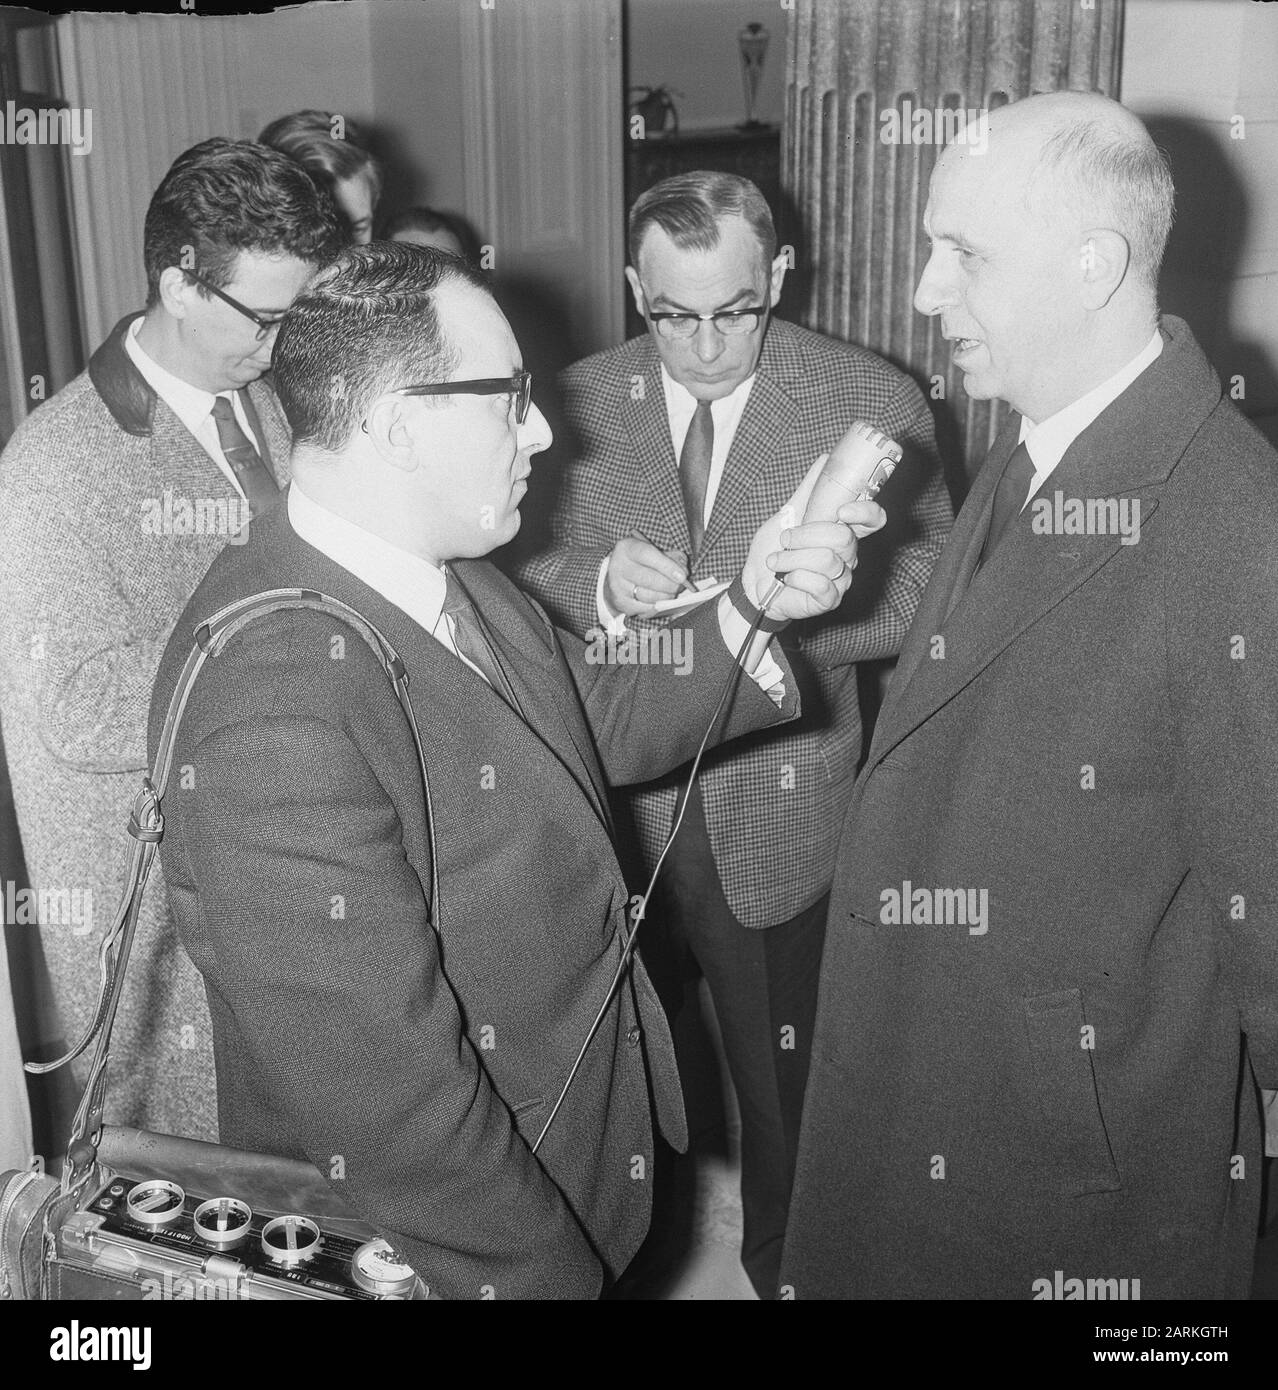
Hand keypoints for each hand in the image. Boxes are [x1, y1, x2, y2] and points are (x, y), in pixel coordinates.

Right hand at [604, 536, 689, 615]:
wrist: (618, 576)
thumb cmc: (642, 562)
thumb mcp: (655, 551)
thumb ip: (672, 557)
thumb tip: (683, 572)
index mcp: (627, 548)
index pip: (647, 555)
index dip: (667, 566)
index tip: (683, 576)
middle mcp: (618, 566)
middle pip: (649, 579)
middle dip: (670, 585)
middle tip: (681, 586)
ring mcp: (617, 586)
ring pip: (649, 596)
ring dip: (665, 597)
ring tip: (671, 592)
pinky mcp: (620, 603)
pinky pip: (645, 609)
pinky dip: (657, 606)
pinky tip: (659, 600)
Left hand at [741, 452, 886, 622]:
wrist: (755, 583)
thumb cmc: (775, 549)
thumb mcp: (789, 513)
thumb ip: (809, 490)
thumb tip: (826, 459)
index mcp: (843, 531)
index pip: (873, 519)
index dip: (865, 511)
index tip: (842, 509)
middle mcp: (848, 555)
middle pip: (843, 537)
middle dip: (806, 535)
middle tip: (785, 539)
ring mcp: (841, 579)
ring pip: (827, 560)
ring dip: (793, 557)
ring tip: (777, 560)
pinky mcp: (830, 599)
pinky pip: (820, 584)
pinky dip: (795, 578)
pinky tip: (787, 578)